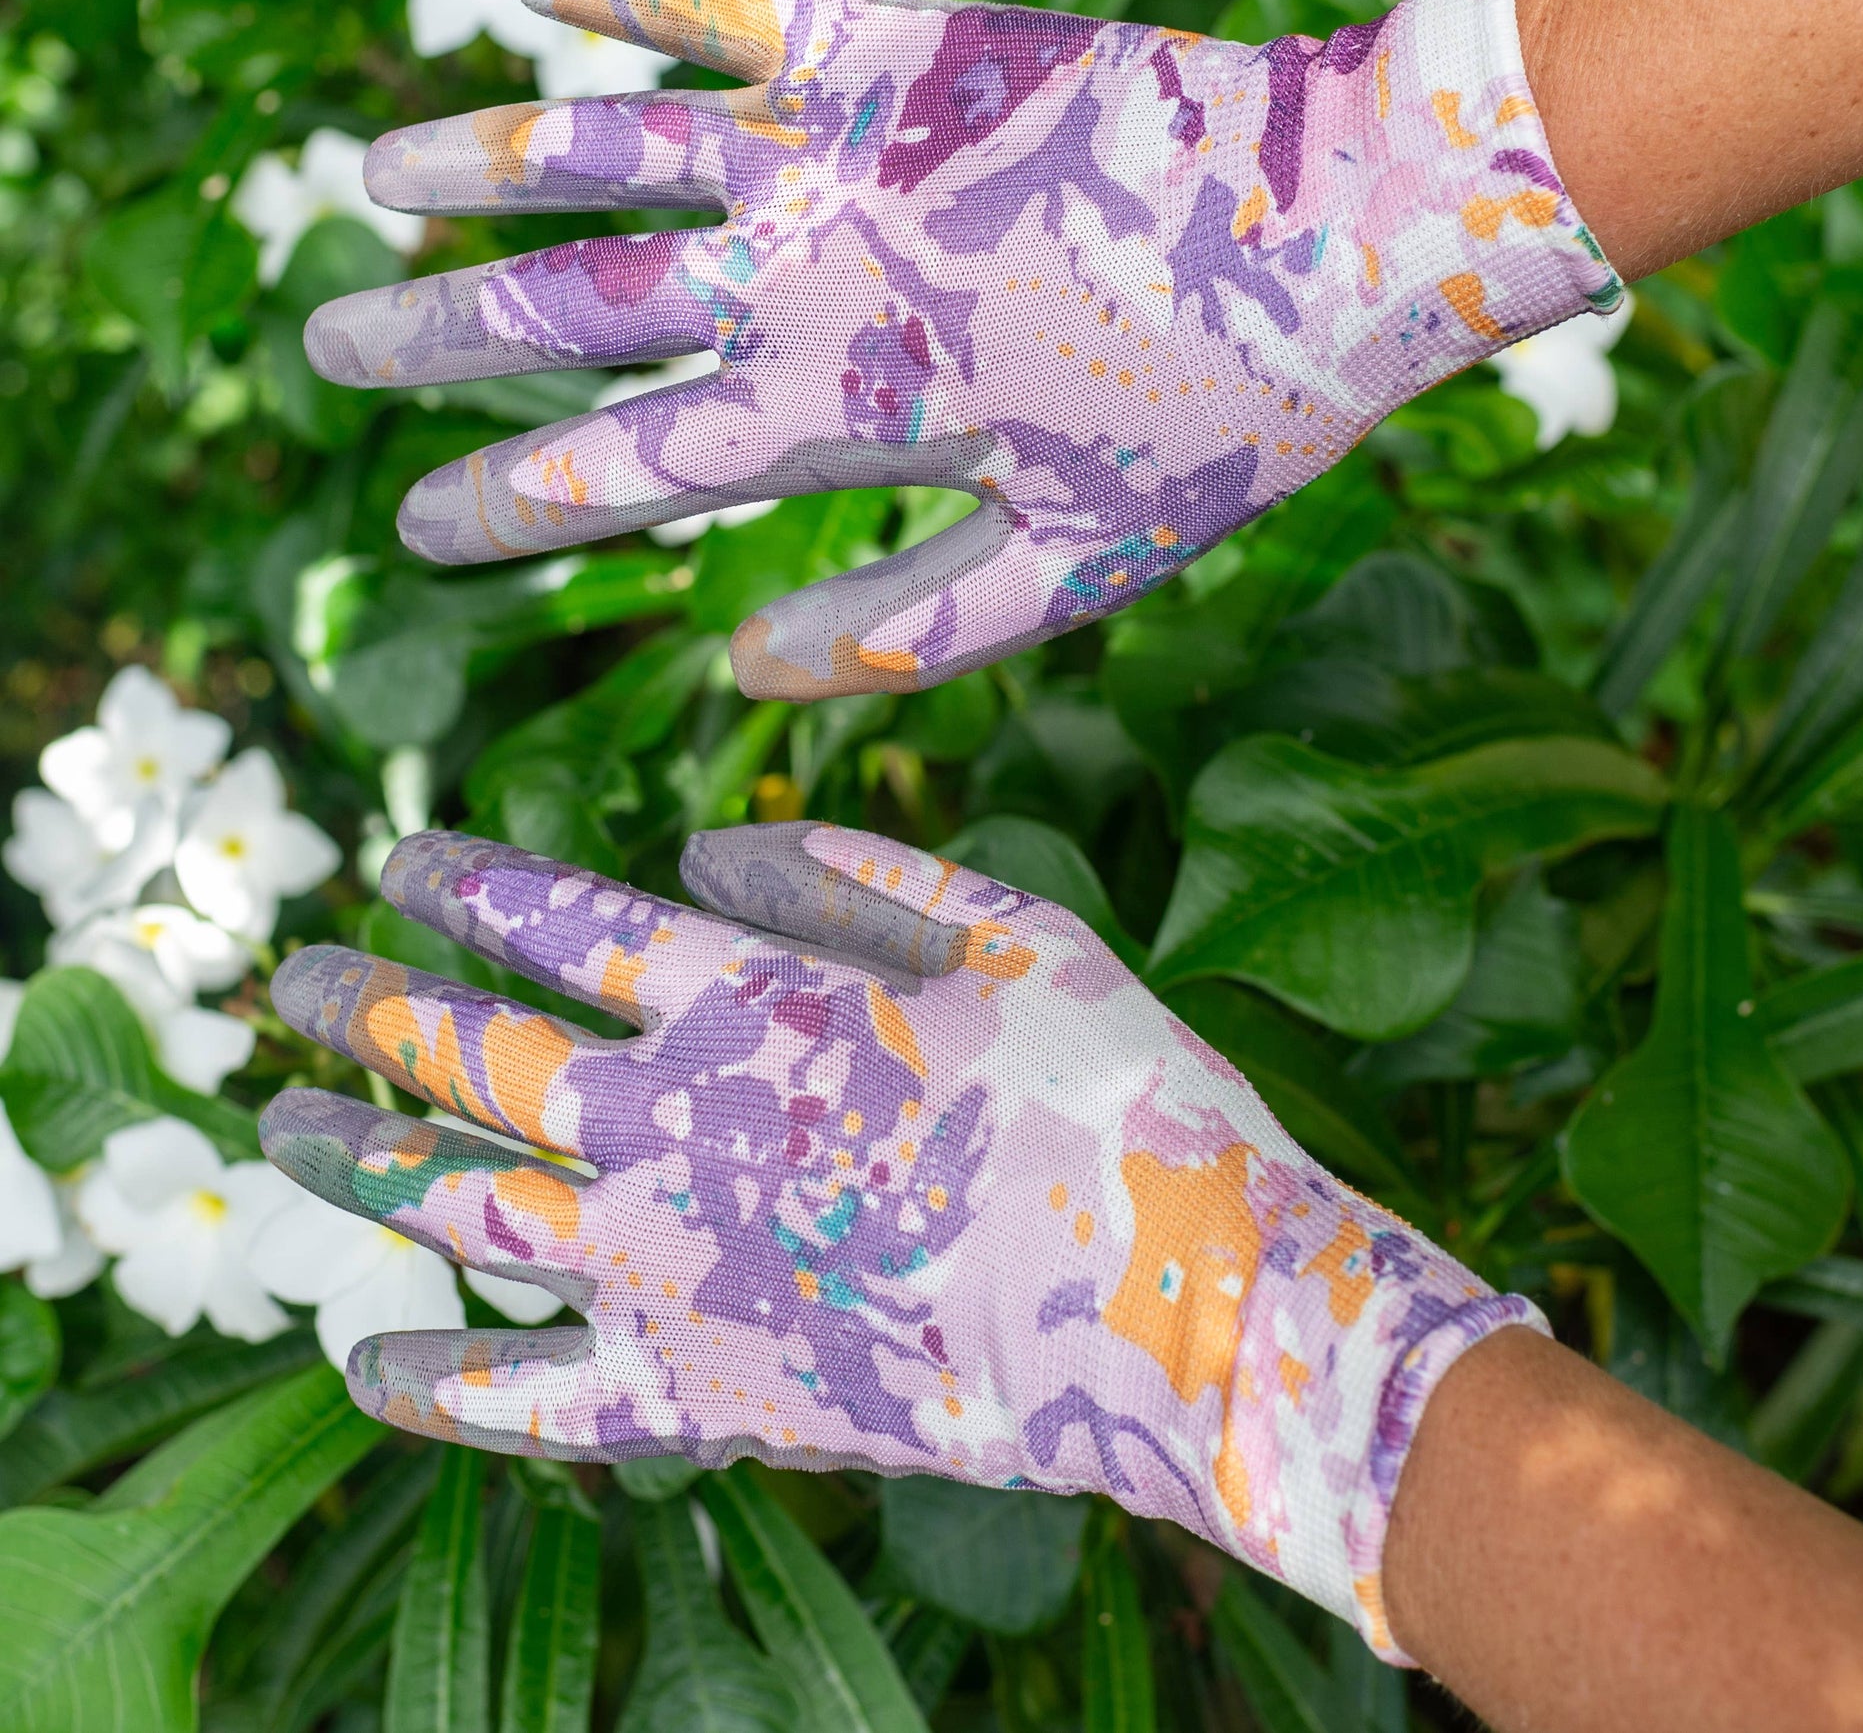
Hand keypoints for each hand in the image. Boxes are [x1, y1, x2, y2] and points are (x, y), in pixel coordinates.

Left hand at [263, 821, 1542, 1659]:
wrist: (1183, 1315)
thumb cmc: (1118, 1095)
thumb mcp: (1013, 929)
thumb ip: (851, 870)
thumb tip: (705, 855)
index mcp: (754, 1004)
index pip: (559, 920)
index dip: (469, 878)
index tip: (402, 854)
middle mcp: (677, 1133)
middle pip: (474, 1056)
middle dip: (369, 1008)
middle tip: (296, 979)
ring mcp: (675, 1274)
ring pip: (465, 1205)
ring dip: (363, 1162)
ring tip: (283, 1131)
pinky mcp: (707, 1395)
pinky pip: (534, 1401)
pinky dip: (441, 1385)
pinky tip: (362, 1363)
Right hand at [307, 0, 1617, 698]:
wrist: (1349, 227)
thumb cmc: (1225, 419)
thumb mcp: (1074, 569)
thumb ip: (900, 632)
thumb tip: (742, 676)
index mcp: (847, 411)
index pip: (629, 468)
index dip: (511, 502)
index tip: (419, 526)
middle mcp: (813, 271)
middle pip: (576, 306)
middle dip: (441, 339)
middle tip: (335, 354)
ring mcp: (848, 143)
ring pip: (615, 147)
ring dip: (483, 165)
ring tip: (374, 178)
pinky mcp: (903, 44)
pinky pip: (733, 0)